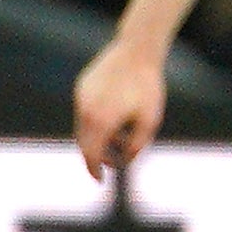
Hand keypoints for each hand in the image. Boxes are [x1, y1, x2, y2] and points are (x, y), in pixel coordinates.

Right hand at [71, 42, 165, 178]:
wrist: (137, 51)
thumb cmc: (147, 87)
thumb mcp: (149, 122)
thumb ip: (136, 146)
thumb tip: (125, 161)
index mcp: (101, 121)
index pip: (91, 155)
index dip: (95, 170)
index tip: (101, 180)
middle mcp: (86, 110)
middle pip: (84, 143)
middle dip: (97, 156)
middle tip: (113, 161)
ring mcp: (81, 97)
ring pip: (83, 127)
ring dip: (97, 138)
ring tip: (120, 138)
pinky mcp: (82, 86)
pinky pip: (84, 110)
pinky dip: (94, 121)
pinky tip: (115, 116)